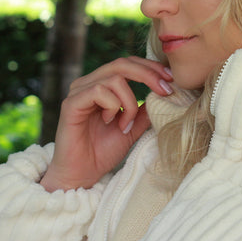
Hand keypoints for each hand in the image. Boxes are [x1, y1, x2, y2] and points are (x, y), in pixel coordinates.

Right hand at [40, 56, 172, 191]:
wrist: (81, 176)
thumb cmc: (103, 152)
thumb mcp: (133, 127)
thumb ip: (145, 109)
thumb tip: (164, 92)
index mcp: (102, 84)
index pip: (128, 64)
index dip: (150, 67)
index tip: (170, 78)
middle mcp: (88, 83)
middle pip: (122, 64)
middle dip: (148, 74)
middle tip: (165, 89)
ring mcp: (78, 91)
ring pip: (115, 78)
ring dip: (129, 101)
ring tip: (127, 124)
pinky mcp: (71, 103)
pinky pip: (99, 91)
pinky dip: (113, 106)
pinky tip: (111, 122)